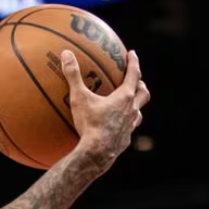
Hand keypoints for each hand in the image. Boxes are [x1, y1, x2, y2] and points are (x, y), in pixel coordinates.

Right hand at [62, 49, 150, 167]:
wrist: (97, 153)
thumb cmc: (90, 124)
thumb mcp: (79, 98)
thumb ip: (73, 76)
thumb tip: (66, 54)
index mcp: (125, 97)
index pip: (134, 74)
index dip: (133, 62)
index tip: (132, 54)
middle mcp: (132, 111)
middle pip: (143, 94)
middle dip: (140, 84)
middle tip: (136, 80)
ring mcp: (130, 127)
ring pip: (138, 113)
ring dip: (135, 106)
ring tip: (128, 105)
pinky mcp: (125, 141)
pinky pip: (128, 129)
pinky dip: (124, 125)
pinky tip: (115, 128)